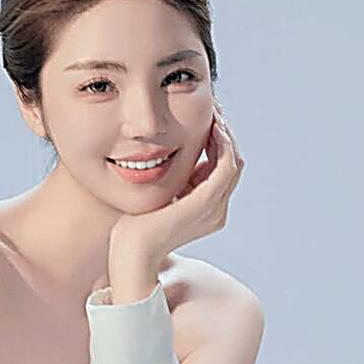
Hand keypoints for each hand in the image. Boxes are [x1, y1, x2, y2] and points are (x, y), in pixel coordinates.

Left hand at [108, 108, 244, 299]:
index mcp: (207, 211)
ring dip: (225, 134)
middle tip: (213, 110)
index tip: (205, 121)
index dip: (217, 144)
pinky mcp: (207, 202)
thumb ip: (169, 183)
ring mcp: (214, 208)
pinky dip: (222, 144)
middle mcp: (217, 211)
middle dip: (224, 135)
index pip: (221, 170)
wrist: (131, 252)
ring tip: (213, 113)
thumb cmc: (134, 228)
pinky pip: (226, 165)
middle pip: (232, 164)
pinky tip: (211, 127)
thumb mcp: (156, 198)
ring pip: (233, 162)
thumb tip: (166, 158)